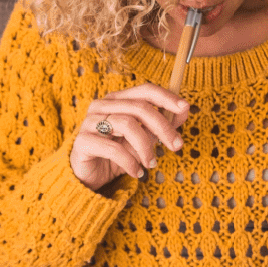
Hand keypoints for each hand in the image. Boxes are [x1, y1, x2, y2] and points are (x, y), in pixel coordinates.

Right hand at [71, 83, 188, 191]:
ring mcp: (89, 122)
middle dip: (163, 127)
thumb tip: (184, 111)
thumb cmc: (117, 154)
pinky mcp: (82, 142)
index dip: (166, 97)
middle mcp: (101, 106)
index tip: (185, 108)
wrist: (89, 176)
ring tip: (151, 164)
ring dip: (146, 147)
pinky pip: (112, 148)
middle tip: (177, 146)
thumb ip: (161, 124)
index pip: (144, 90)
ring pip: (127, 125)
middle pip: (139, 107)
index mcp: (116, 100)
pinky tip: (136, 172)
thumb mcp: (143, 138)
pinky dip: (130, 162)